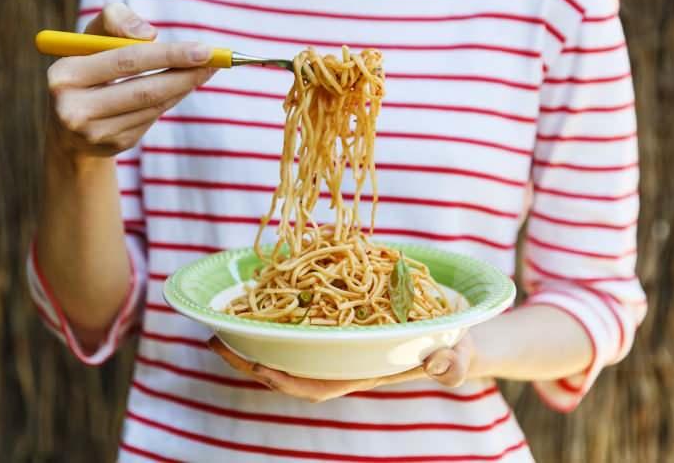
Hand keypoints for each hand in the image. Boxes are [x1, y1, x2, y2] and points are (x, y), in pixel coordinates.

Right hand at [46, 3, 215, 159]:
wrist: (67, 120)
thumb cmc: (86, 64)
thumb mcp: (90, 36)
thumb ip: (115, 21)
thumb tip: (150, 34)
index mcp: (64, 76)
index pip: (126, 61)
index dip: (169, 55)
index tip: (204, 49)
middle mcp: (74, 109)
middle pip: (144, 91)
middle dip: (185, 74)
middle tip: (217, 61)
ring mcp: (95, 133)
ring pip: (152, 106)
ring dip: (184, 86)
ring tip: (206, 69)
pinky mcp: (113, 145)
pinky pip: (151, 118)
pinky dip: (170, 99)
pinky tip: (181, 86)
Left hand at [208, 334, 475, 401]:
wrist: (456, 333)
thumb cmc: (455, 348)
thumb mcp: (457, 354)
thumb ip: (452, 363)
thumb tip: (439, 363)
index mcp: (361, 371)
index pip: (315, 385)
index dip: (282, 378)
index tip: (254, 366)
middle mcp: (343, 358)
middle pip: (289, 366)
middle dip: (252, 358)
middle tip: (215, 337)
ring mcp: (340, 340)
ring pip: (291, 345)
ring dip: (257, 334)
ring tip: (223, 317)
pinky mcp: (342, 319)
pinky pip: (304, 320)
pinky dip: (281, 309)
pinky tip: (262, 288)